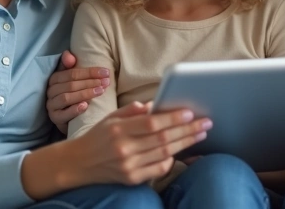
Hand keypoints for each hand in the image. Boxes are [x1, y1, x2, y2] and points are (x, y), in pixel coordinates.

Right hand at [46, 50, 110, 133]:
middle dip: (90, 82)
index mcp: (54, 78)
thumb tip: (68, 54)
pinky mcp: (54, 118)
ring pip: (67, 97)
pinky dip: (74, 110)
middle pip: (71, 85)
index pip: (72, 73)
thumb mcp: (72, 78)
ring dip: (85, 94)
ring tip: (100, 91)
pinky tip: (86, 106)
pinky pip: (62, 114)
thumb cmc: (73, 93)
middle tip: (106, 82)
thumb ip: (70, 65)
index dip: (90, 72)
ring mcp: (51, 105)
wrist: (68, 116)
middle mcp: (50, 91)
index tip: (106, 72)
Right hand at [63, 102, 211, 186]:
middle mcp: (124, 149)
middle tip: (205, 122)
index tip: (190, 112)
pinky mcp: (132, 179)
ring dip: (185, 143)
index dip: (173, 118)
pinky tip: (180, 150)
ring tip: (200, 134)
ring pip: (164, 153)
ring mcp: (129, 166)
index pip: (152, 123)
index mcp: (119, 130)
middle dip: (187, 130)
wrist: (78, 164)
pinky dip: (171, 159)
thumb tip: (156, 105)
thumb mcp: (111, 117)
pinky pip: (158, 169)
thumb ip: (133, 110)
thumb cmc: (98, 136)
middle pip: (163, 139)